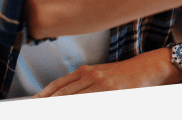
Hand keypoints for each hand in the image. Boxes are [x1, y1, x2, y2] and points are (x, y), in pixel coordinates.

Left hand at [34, 51, 175, 97]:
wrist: (147, 69)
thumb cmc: (123, 74)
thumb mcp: (100, 74)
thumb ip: (81, 84)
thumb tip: (60, 96)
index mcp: (86, 70)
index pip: (58, 85)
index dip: (44, 96)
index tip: (33, 103)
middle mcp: (91, 76)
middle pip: (63, 94)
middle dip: (48, 104)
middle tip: (36, 111)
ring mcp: (101, 85)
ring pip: (74, 99)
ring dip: (60, 107)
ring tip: (48, 112)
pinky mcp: (111, 93)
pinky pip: (91, 103)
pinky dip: (79, 107)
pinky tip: (74, 110)